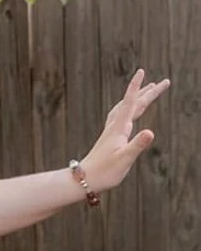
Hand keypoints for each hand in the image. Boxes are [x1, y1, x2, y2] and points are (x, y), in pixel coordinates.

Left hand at [80, 69, 169, 193]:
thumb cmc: (104, 172)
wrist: (84, 180)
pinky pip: (119, 115)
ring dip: (138, 97)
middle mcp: (115, 126)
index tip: (141, 71)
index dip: (136, 87)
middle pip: (134, 103)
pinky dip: (126, 107)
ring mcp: (111, 131)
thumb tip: (150, 132)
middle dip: (149, 92)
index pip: (131, 103)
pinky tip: (127, 110)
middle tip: (165, 82)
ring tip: (148, 89)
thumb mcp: (124, 160)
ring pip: (126, 108)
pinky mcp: (109, 137)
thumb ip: (138, 145)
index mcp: (120, 128)